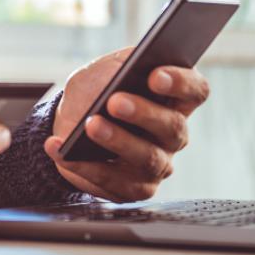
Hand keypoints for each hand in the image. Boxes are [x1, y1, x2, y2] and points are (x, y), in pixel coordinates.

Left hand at [43, 48, 209, 201]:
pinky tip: (59, 148)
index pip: (195, 90)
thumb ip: (120, 66)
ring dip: (117, 141)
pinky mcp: (133, 188)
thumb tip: (126, 70)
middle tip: (114, 101)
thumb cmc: (97, 89)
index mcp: (175, 98)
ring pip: (147, 158)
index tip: (154, 75)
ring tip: (91, 125)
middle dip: (143, 113)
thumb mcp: (106, 68)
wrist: (71, 118)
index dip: (181, 83)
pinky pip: (113, 182)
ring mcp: (157, 164)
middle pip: (173, 127)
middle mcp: (173, 134)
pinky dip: (83, 166)